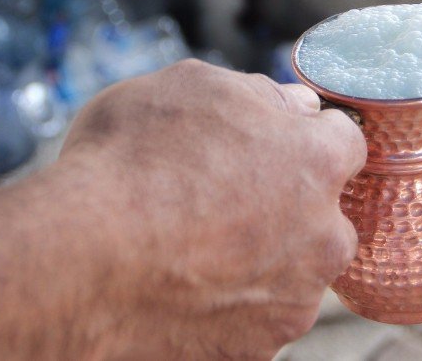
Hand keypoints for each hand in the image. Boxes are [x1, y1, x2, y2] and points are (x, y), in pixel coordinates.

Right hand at [52, 59, 365, 358]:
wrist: (78, 262)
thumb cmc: (129, 164)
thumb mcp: (191, 86)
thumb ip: (258, 93)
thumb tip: (292, 106)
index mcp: (316, 162)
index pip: (343, 141)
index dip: (303, 137)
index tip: (270, 143)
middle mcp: (323, 236)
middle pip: (324, 215)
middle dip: (289, 204)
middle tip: (223, 196)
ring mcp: (293, 301)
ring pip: (292, 271)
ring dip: (261, 257)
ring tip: (193, 245)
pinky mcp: (256, 350)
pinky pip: (254, 319)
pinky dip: (230, 304)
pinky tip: (183, 284)